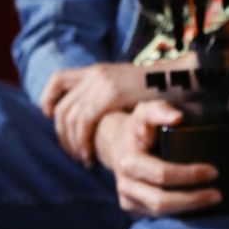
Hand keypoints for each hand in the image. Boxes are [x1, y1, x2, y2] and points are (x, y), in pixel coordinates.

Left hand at [40, 60, 162, 165]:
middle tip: (73, 154)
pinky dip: (83, 142)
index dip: (48, 99)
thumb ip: (107, 93)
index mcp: (98, 69)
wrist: (180, 78)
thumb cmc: (158, 89)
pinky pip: (85, 122)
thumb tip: (91, 113)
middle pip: (62, 106)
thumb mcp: (126, 85)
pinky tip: (91, 156)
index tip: (50, 118)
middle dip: (62, 135)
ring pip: (70, 117)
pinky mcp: (112, 95)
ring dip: (72, 143)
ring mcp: (103, 83)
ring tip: (83, 159)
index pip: (58, 79)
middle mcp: (96, 74)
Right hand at [94, 102, 221, 215]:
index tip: (213, 172)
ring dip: (188, 209)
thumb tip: (178, 117)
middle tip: (217, 194)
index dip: (189, 175)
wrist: (116, 143)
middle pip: (161, 200)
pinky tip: (194, 206)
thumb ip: (162, 110)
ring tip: (210, 199)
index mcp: (130, 160)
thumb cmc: (137, 126)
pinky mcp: (130, 207)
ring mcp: (126, 197)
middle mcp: (125, 183)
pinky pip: (156, 216)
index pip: (162, 173)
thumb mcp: (147, 111)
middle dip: (192, 199)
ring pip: (159, 212)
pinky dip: (177, 212)